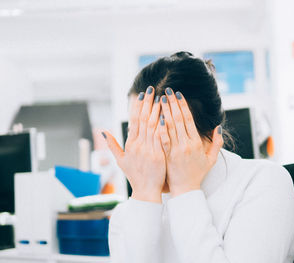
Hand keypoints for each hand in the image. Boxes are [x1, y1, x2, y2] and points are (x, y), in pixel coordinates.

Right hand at [103, 87, 165, 202]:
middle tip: (151, 89)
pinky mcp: (158, 155)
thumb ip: (112, 145)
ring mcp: (148, 150)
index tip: (142, 95)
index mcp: (130, 144)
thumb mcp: (120, 160)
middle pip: (142, 120)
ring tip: (160, 98)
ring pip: (151, 126)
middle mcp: (138, 145)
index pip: (134, 121)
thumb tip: (102, 131)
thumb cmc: (134, 175)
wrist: (146, 191)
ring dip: (156, 111)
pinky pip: (160, 138)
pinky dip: (162, 126)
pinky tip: (166, 115)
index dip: (138, 106)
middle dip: (147, 103)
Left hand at [159, 88, 222, 196]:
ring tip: (159, 99)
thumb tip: (217, 127)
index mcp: (197, 143)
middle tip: (166, 91)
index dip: (183, 106)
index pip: (189, 120)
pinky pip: (162, 139)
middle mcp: (186, 144)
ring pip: (170, 127)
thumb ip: (217, 143)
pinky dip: (159, 128)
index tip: (178, 94)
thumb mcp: (212, 159)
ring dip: (165, 112)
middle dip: (172, 104)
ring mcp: (176, 150)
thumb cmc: (198, 173)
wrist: (186, 190)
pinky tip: (155, 118)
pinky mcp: (167, 156)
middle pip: (178, 120)